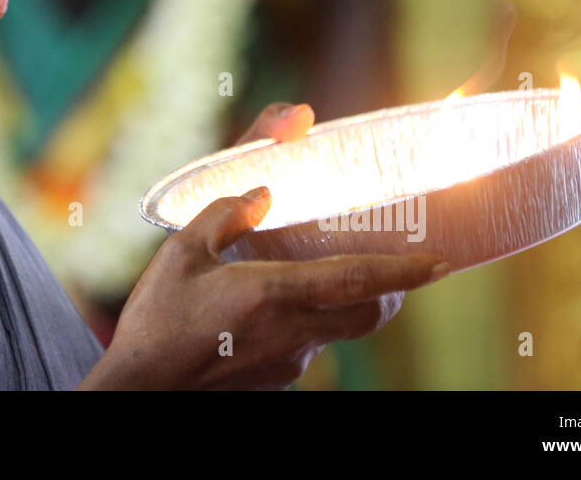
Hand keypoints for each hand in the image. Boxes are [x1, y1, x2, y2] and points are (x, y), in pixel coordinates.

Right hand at [80, 102, 448, 389]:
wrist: (141, 388)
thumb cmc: (157, 320)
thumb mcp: (180, 252)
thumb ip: (225, 214)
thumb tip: (261, 193)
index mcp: (272, 293)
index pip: (357, 281)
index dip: (404, 271)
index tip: (440, 262)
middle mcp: (291, 331)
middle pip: (368, 314)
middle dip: (393, 292)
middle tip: (399, 267)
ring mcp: (287, 359)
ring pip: (339, 329)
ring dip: (346, 304)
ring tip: (325, 277)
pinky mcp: (275, 376)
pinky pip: (307, 343)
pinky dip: (309, 321)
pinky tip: (273, 307)